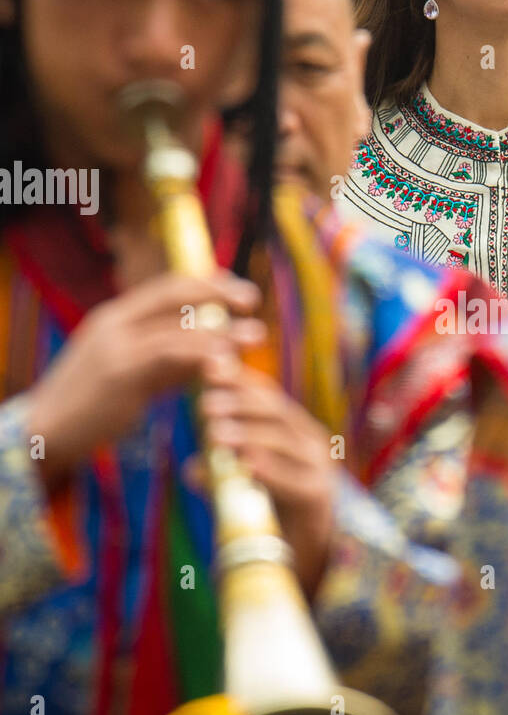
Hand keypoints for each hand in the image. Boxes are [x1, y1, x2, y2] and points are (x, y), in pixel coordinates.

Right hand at [25, 272, 264, 488]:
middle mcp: (113, 323)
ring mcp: (115, 346)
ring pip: (178, 327)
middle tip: (253, 299)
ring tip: (255, 336)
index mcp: (114, 318)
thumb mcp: (134, 375)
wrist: (46, 432)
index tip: (235, 286)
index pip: (165, 286)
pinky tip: (227, 366)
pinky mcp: (120, 373)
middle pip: (173, 294)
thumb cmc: (92, 406)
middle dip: (218, 293)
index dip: (204, 282)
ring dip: (221, 331)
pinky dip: (202, 357)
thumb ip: (169, 362)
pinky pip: (169, 356)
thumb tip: (212, 354)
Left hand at [196, 355, 336, 596]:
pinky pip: (294, 481)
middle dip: (239, 403)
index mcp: (292, 430)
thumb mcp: (242, 489)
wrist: (311, 562)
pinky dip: (270, 470)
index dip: (238, 380)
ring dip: (247, 434)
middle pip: (275, 412)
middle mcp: (310, 443)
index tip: (208, 367)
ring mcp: (319, 470)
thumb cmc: (273, 519)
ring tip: (214, 432)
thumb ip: (222, 475)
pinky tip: (246, 465)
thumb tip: (191, 469)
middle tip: (203, 402)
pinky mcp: (320, 498)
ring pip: (282, 442)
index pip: (265, 396)